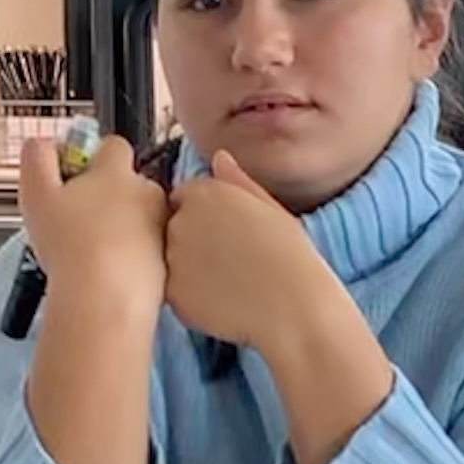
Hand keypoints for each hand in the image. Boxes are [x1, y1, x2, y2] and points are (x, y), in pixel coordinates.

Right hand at [20, 133, 167, 320]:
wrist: (104, 296)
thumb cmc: (70, 247)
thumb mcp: (36, 194)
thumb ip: (36, 160)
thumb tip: (41, 144)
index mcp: (114, 172)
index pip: (112, 146)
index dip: (95, 158)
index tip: (78, 176)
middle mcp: (146, 193)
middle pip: (130, 183)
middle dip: (112, 196)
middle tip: (84, 220)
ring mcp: (160, 226)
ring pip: (142, 217)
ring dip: (125, 227)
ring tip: (98, 251)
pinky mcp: (168, 259)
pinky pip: (151, 250)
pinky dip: (136, 256)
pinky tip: (112, 271)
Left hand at [164, 149, 327, 349]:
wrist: (292, 305)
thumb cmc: (290, 255)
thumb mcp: (271, 207)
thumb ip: (237, 181)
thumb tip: (219, 158)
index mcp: (204, 193)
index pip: (186, 196)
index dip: (205, 214)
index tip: (224, 231)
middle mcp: (180, 220)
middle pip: (174, 225)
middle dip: (191, 238)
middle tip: (227, 258)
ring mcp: (172, 258)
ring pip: (171, 259)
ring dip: (188, 267)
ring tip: (227, 281)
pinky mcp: (171, 293)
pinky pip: (174, 291)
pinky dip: (190, 296)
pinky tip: (221, 301)